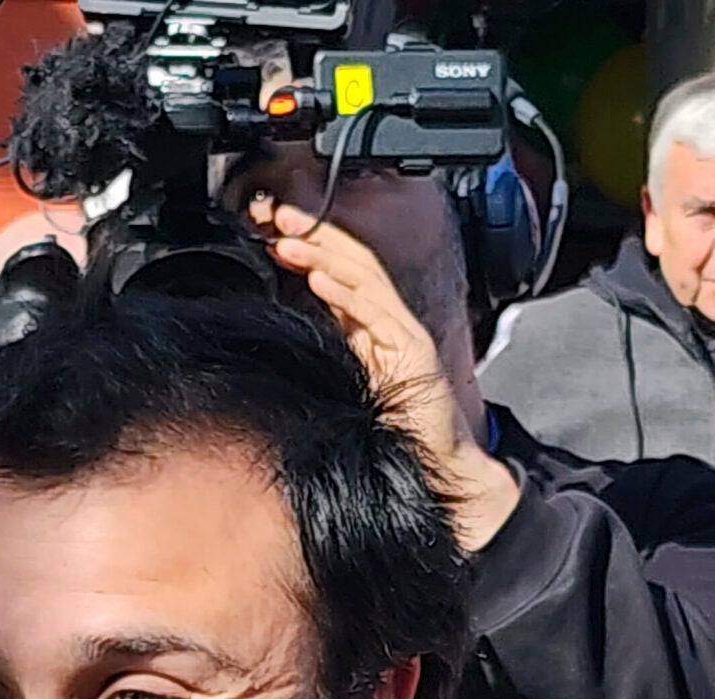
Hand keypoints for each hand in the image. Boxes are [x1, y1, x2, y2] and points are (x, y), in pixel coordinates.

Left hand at [254, 199, 520, 551]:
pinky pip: (377, 315)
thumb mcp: (351, 383)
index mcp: (374, 329)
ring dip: (323, 255)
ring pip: (364, 280)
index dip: (310, 250)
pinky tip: (320, 280)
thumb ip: (333, 350)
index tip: (274, 234)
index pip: (341, 275)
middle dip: (314, 237)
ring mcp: (405, 334)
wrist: (440, 466)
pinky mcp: (414, 352)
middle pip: (352, 266)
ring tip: (289, 238)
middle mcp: (391, 324)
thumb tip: (294, 326)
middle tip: (276, 216)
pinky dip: (347, 294)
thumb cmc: (396, 434)